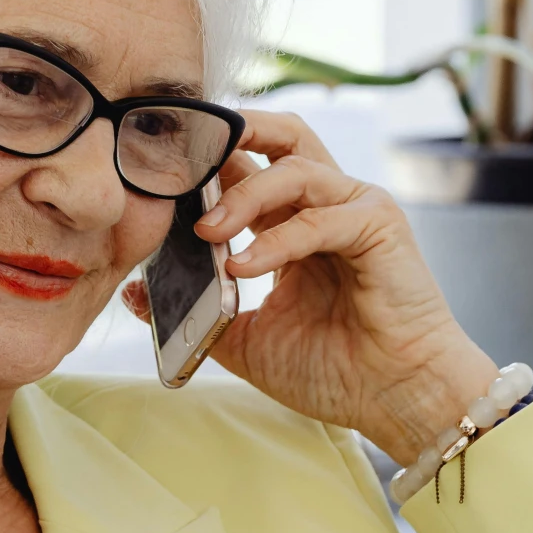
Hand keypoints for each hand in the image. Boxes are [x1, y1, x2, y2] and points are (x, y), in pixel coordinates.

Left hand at [127, 108, 498, 464]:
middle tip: (183, 156)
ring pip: (294, 169)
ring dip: (243, 195)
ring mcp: (356, 209)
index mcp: (292, 222)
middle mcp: (326, 204)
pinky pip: (320, 218)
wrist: (396, 400)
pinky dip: (277, 240)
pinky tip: (245, 267)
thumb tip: (136, 293)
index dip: (203, 162)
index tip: (154, 172)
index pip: (245, 166)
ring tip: (206, 231)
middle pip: (282, 134)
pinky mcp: (380, 226)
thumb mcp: (245, 339)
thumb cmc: (334, 370)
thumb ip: (196, 311)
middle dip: (232, 133)